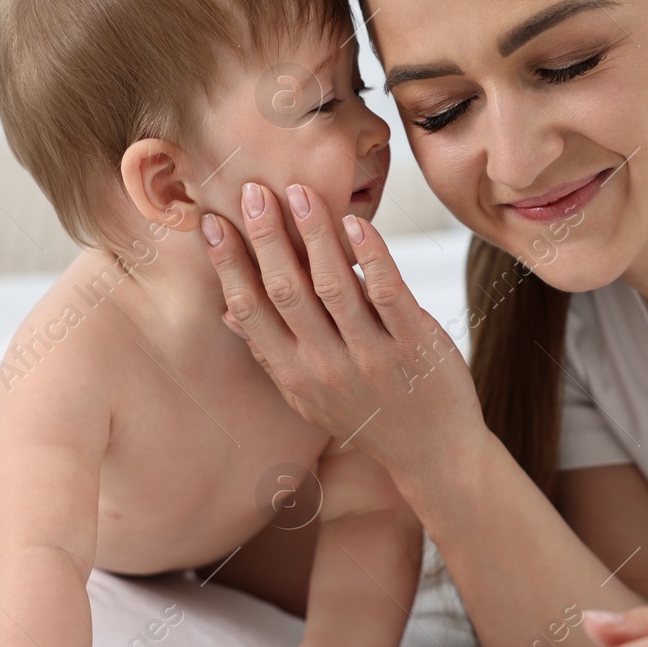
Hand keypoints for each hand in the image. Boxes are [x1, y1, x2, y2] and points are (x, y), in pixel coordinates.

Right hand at [200, 182, 483, 474]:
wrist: (435, 455)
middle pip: (286, 291)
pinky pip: (388, 293)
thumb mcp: (310, 398)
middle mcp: (326, 366)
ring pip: (335, 285)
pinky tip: (356, 223)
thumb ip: (272, 354)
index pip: (251, 311)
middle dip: (266, 238)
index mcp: (294, 374)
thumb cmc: (369, 416)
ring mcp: (371, 356)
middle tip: (253, 191)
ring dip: (314, 235)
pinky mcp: (414, 345)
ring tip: (299, 193)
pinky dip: (372, 256)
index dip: (229, 266)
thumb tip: (227, 313)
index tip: (212, 224)